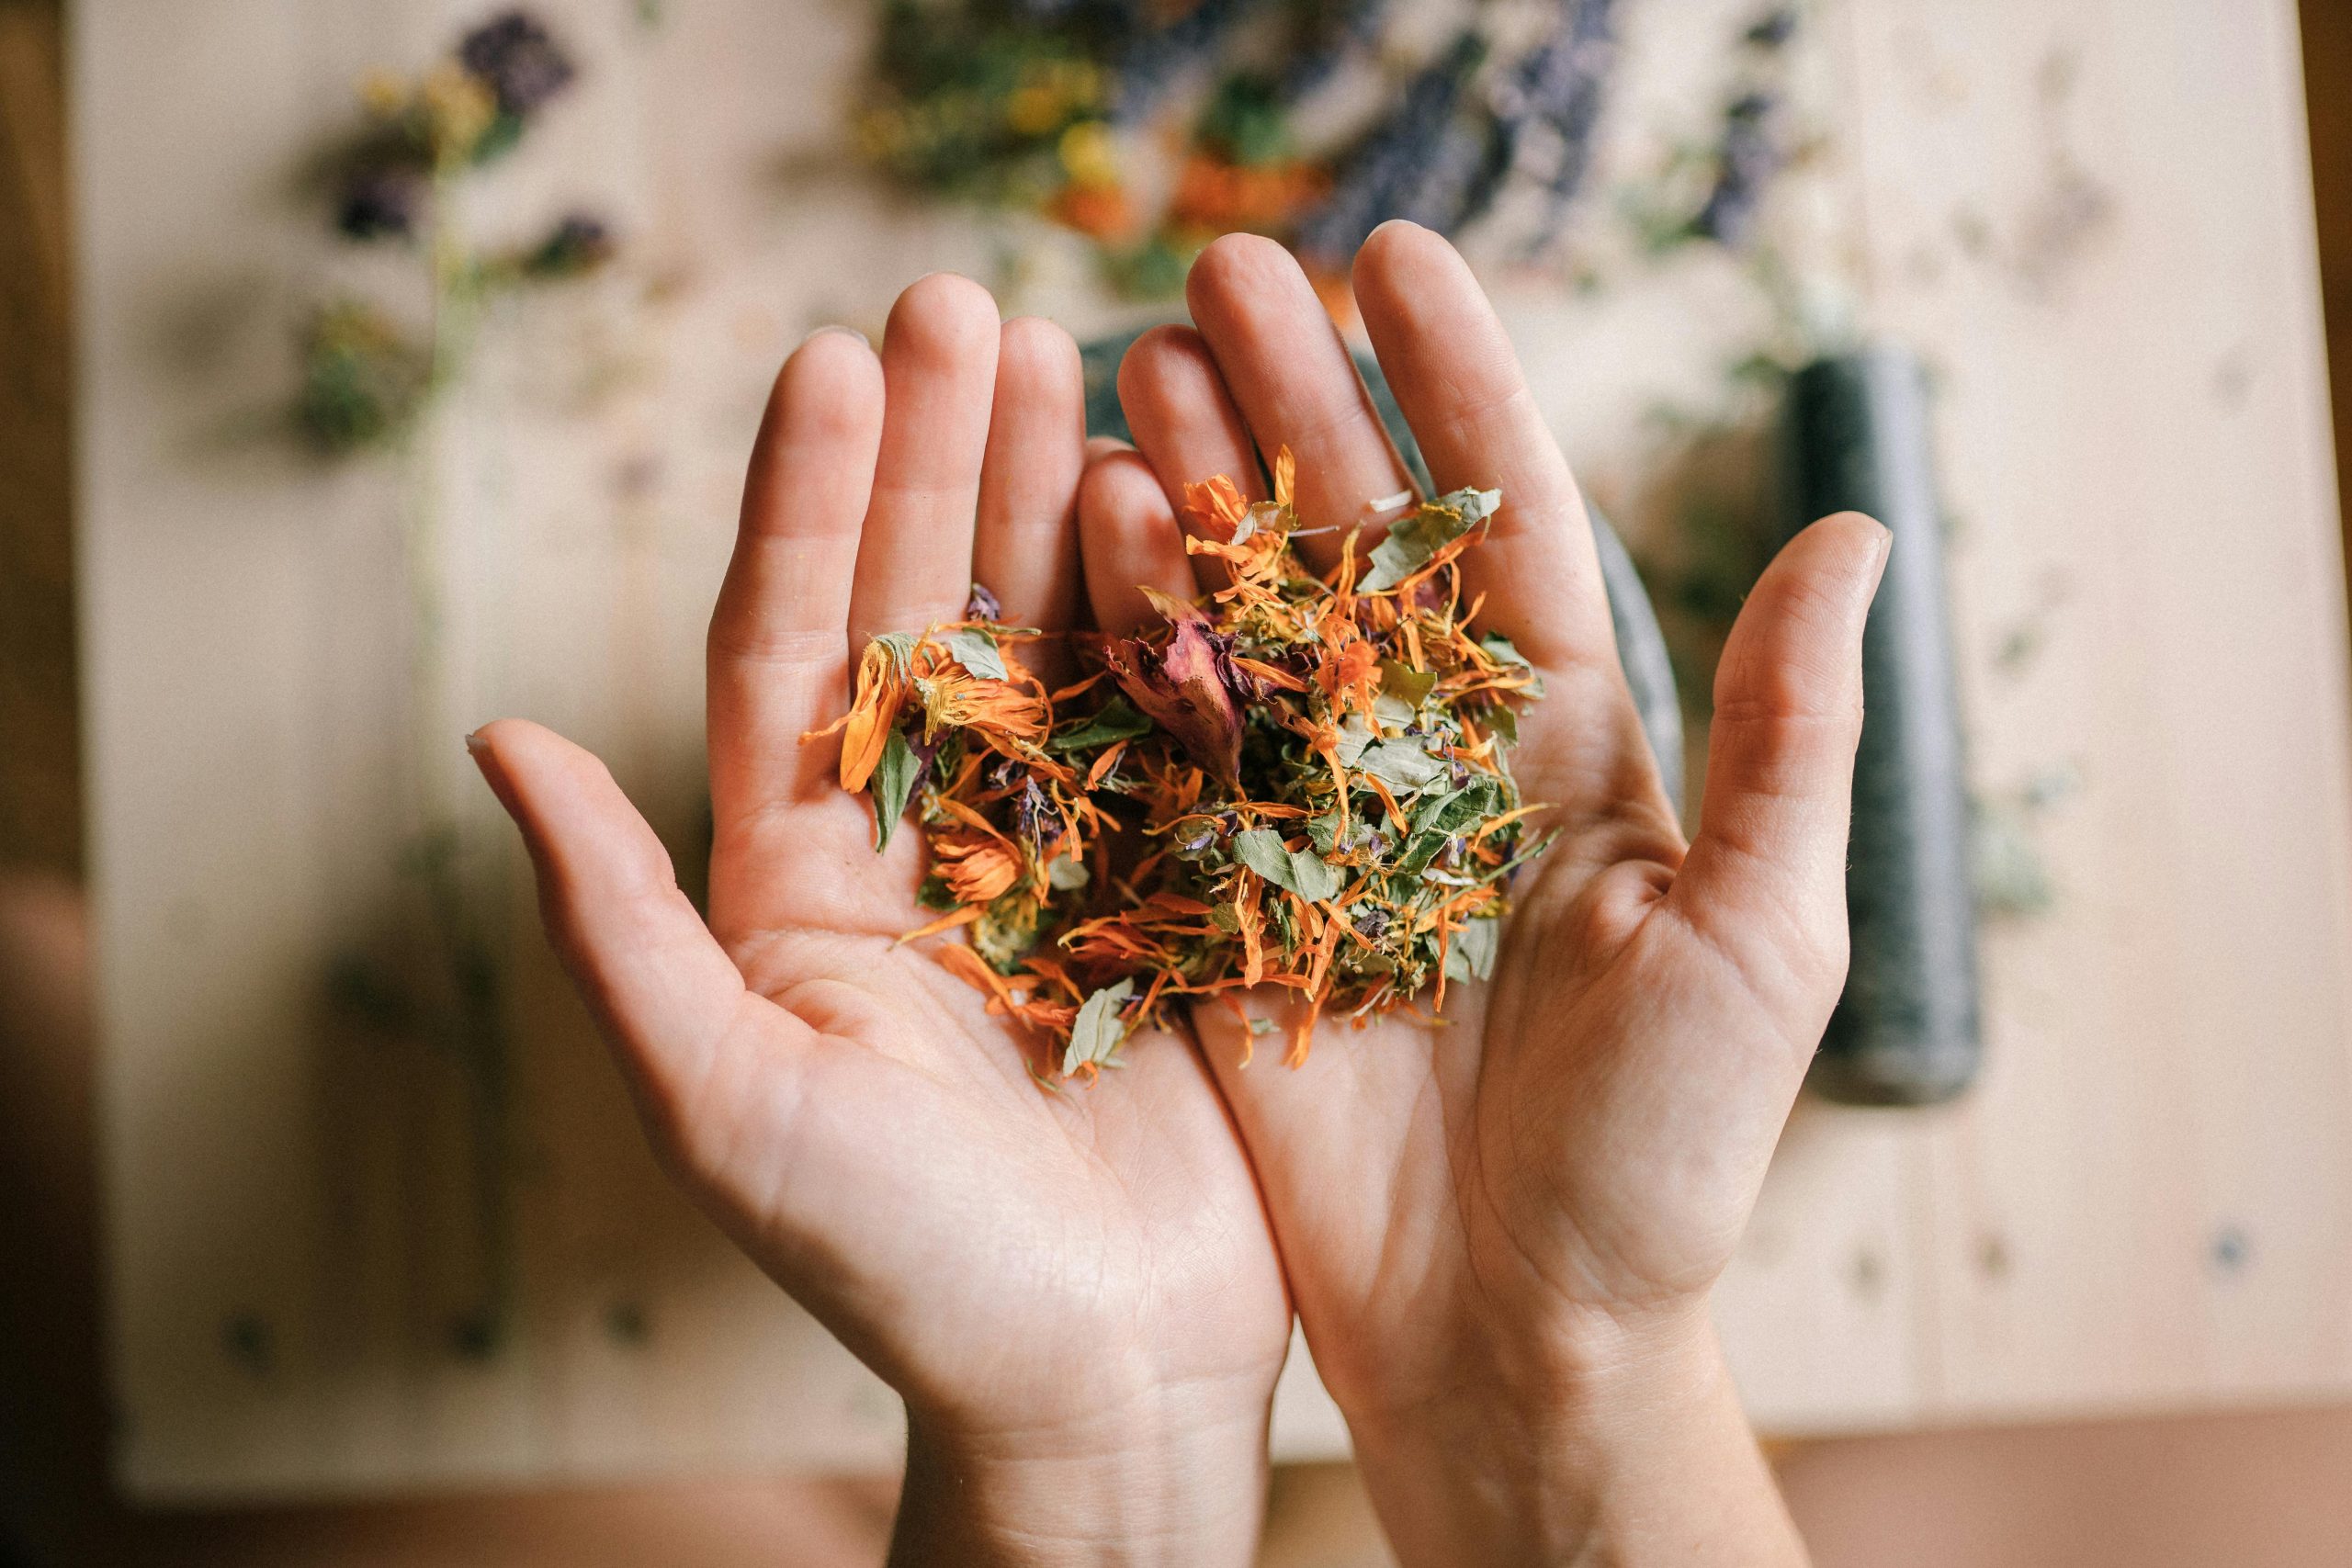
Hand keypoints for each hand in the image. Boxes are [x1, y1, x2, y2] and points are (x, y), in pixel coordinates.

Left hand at [470, 276, 1291, 1567]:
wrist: (1102, 1382)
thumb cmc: (900, 1273)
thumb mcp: (729, 1104)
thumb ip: (615, 924)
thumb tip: (494, 741)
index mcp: (799, 874)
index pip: (788, 648)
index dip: (806, 501)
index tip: (835, 361)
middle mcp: (924, 837)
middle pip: (921, 607)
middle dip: (936, 455)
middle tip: (967, 300)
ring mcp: (1060, 850)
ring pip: (1051, 639)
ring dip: (1057, 498)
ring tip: (1081, 354)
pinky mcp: (1179, 884)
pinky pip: (1177, 723)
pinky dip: (1180, 614)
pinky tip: (1188, 505)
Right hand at [1081, 223, 1885, 1565]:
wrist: (1517, 1333)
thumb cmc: (1664, 1157)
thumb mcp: (1754, 936)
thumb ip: (1781, 738)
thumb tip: (1855, 530)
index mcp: (1565, 746)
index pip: (1502, 522)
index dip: (1450, 386)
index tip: (1389, 259)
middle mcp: (1430, 758)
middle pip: (1349, 544)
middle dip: (1293, 404)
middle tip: (1216, 273)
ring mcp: (1314, 824)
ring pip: (1244, 619)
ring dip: (1195, 488)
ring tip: (1137, 360)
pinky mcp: (1220, 901)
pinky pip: (1166, 748)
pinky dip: (1126, 636)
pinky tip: (1083, 525)